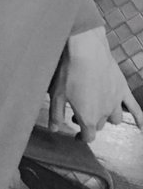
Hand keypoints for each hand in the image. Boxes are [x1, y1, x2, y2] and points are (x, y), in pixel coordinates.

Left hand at [48, 26, 142, 141]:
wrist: (86, 50)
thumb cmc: (69, 71)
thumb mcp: (57, 95)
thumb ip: (56, 115)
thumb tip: (54, 130)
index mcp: (88, 118)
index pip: (88, 136)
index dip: (81, 138)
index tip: (76, 136)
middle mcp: (105, 113)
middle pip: (99, 125)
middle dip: (90, 123)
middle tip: (77, 114)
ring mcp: (116, 101)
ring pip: (115, 118)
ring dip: (106, 118)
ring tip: (97, 110)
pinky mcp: (122, 88)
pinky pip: (135, 108)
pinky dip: (140, 119)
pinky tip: (141, 127)